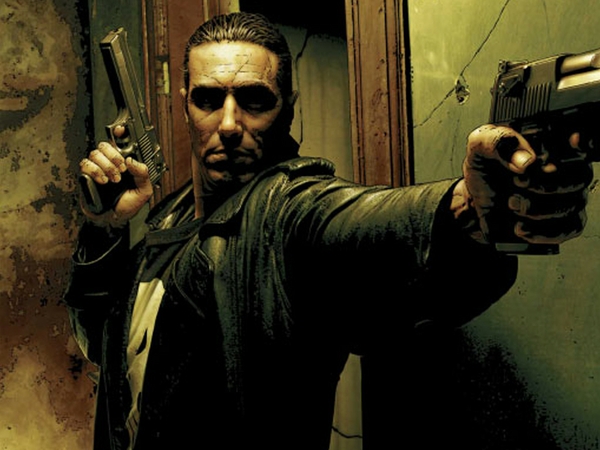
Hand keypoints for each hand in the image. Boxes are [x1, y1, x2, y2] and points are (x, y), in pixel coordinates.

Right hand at [79, 136, 153, 227]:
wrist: (114, 219)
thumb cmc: (128, 205)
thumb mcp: (144, 191)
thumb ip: (143, 174)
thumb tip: (132, 160)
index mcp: (125, 163)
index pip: (120, 142)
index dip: (119, 132)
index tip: (120, 130)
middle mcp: (110, 162)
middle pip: (105, 145)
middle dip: (114, 156)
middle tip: (122, 169)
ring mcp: (97, 168)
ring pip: (95, 153)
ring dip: (106, 166)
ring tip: (114, 180)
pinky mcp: (86, 175)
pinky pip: (85, 164)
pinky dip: (95, 171)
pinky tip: (103, 181)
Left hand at [453, 124, 592, 245]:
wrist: (476, 203)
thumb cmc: (485, 171)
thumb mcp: (480, 147)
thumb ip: (498, 142)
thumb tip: (527, 160)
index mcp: (551, 144)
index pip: (580, 143)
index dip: (581, 145)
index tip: (567, 146)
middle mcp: (567, 169)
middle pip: (580, 176)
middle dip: (547, 183)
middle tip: (518, 182)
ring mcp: (568, 196)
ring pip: (573, 203)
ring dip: (539, 208)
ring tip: (512, 203)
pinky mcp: (563, 221)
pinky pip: (569, 228)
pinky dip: (544, 231)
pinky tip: (520, 226)